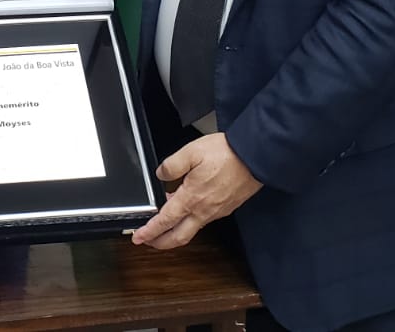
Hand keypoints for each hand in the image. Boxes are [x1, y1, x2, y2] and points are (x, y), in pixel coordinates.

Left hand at [131, 133, 261, 249]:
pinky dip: (190, 222)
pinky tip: (187, 209)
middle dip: (160, 243)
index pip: (165, 221)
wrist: (256, 157)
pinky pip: (203, 222)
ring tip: (164, 224)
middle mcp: (204, 210)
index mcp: (191, 198)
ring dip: (174, 233)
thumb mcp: (192, 151)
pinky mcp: (226, 208)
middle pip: (178, 237)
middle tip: (148, 241)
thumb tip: (161, 175)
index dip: (149, 232)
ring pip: (191, 231)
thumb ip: (172, 165)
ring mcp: (216, 211)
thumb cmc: (227, 154)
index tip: (138, 237)